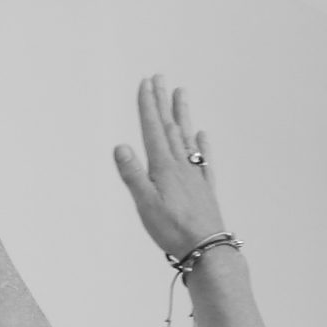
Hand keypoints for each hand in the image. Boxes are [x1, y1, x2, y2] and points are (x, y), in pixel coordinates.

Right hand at [113, 76, 230, 260]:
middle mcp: (180, 165)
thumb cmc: (173, 230)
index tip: (145, 83)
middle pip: (169, 127)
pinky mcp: (205, 190)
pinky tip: (202, 136)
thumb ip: (133, 175)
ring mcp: (194, 176)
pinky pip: (204, 161)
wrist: (206, 249)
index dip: (147, 106)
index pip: (152, 129)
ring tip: (181, 93)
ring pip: (187, 138)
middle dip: (162, 102)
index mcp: (163, 167)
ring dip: (182, 115)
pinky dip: (201, 146)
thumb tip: (120, 147)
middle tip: (160, 78)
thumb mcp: (145, 204)